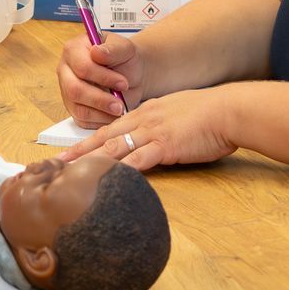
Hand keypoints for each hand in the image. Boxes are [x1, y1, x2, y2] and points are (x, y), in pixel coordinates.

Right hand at [56, 32, 142, 125]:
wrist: (132, 74)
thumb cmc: (126, 59)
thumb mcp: (125, 48)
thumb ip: (112, 49)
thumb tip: (96, 52)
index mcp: (74, 50)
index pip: (82, 67)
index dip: (103, 77)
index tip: (123, 83)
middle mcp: (66, 71)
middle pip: (75, 90)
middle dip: (100, 99)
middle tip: (120, 104)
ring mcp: (67, 91)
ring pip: (78, 108)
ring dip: (101, 112)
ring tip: (120, 110)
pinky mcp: (74, 108)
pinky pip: (83, 120)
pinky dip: (101, 120)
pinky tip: (113, 115)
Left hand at [59, 85, 237, 171]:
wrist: (229, 110)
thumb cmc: (212, 114)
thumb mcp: (180, 115)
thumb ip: (164, 127)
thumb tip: (157, 143)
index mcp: (148, 112)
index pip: (113, 127)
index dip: (91, 140)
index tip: (73, 149)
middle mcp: (145, 119)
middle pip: (105, 137)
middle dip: (80, 151)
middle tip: (59, 162)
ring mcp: (153, 132)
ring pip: (115, 148)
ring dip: (91, 162)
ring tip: (72, 173)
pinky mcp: (165, 146)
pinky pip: (138, 160)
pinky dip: (120, 170)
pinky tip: (107, 180)